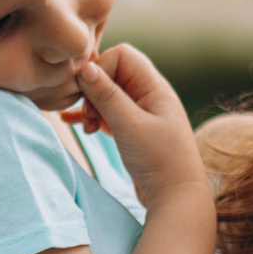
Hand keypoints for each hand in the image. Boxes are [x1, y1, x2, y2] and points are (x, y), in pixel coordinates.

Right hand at [63, 44, 209, 212]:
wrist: (176, 197)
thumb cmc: (159, 160)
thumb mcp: (129, 125)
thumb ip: (107, 95)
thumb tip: (85, 68)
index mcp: (154, 86)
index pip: (121, 56)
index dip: (100, 69)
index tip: (89, 96)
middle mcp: (149, 95)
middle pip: (111, 73)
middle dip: (93, 91)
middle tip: (88, 117)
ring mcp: (141, 112)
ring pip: (107, 94)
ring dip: (91, 107)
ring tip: (86, 128)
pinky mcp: (133, 130)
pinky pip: (108, 113)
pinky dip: (92, 117)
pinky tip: (76, 126)